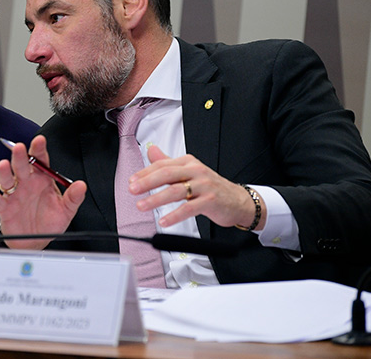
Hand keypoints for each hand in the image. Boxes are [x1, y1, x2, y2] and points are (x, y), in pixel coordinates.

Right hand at [0, 135, 86, 248]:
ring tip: (4, 165)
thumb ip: (73, 197)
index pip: (40, 160)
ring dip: (4, 172)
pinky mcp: (5, 208)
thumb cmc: (49, 222)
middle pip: (21, 166)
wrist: (36, 242)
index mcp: (42, 179)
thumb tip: (81, 186)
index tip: (40, 141)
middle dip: (20, 156)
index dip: (39, 149)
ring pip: (7, 180)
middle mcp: (26, 183)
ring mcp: (14, 195)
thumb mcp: (66, 210)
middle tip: (19, 148)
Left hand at [129, 145, 266, 230]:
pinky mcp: (210, 201)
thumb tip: (151, 150)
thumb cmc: (211, 187)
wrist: (238, 200)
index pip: (162, 164)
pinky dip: (175, 215)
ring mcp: (204, 185)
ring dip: (156, 199)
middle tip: (132, 189)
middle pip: (167, 174)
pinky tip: (164, 220)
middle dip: (147, 182)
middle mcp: (195, 171)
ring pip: (176, 190)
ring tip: (142, 205)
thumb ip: (168, 163)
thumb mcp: (189, 171)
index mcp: (188, 162)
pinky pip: (189, 208)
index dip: (144, 173)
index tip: (131, 181)